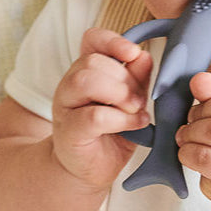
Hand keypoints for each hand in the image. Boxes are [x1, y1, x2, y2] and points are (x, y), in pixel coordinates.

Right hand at [51, 28, 151, 191]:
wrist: (90, 170)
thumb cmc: (112, 133)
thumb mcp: (131, 102)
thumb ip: (136, 79)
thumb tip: (144, 56)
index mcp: (86, 71)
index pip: (91, 40)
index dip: (112, 40)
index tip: (132, 53)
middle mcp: (70, 85)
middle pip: (92, 61)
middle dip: (124, 78)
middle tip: (141, 100)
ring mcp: (66, 107)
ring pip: (85, 81)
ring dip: (119, 94)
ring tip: (136, 110)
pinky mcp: (69, 131)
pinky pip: (93, 116)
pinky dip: (121, 118)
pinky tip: (135, 125)